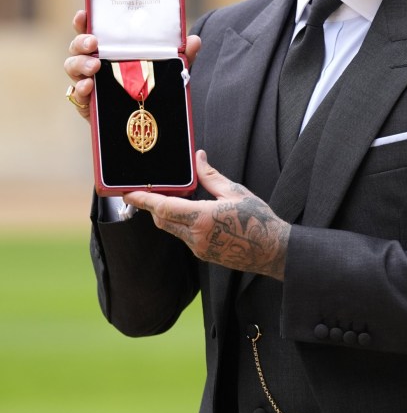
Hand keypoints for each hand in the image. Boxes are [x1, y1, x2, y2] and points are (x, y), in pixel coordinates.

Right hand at [63, 10, 201, 119]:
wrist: (150, 122)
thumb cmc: (153, 88)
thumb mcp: (170, 71)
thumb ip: (182, 57)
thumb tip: (195, 40)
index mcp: (111, 48)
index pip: (92, 29)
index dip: (84, 21)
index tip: (84, 14)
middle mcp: (95, 62)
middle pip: (77, 47)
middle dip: (81, 42)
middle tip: (93, 44)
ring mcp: (88, 82)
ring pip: (72, 68)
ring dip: (80, 65)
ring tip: (93, 68)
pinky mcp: (88, 105)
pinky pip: (76, 96)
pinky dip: (79, 90)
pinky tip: (87, 88)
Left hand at [123, 151, 290, 279]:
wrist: (272, 251)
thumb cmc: (258, 219)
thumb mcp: (235, 191)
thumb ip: (211, 176)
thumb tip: (198, 158)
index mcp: (202, 218)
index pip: (164, 208)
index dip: (143, 201)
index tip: (128, 194)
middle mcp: (196, 236)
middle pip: (162, 220)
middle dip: (152, 206)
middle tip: (148, 191)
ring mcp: (199, 248)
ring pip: (172, 229)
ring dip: (167, 215)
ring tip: (173, 198)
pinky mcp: (203, 254)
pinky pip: (184, 237)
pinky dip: (180, 223)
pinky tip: (191, 213)